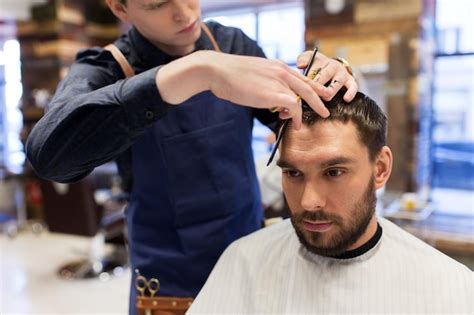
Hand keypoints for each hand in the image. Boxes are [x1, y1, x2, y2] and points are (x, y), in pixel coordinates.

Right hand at [156, 51, 328, 128]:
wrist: (217, 70)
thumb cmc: (229, 75)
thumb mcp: (252, 75)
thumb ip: (264, 83)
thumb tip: (267, 96)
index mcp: (276, 66)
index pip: (300, 76)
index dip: (312, 86)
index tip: (319, 93)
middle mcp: (281, 71)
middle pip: (308, 85)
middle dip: (320, 98)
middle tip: (326, 109)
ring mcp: (279, 81)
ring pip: (302, 97)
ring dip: (304, 111)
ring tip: (301, 123)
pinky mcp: (274, 93)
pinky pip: (294, 105)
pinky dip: (296, 115)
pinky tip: (294, 123)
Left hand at [296, 50, 357, 103]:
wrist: (333, 65)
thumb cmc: (317, 64)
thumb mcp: (309, 58)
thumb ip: (302, 59)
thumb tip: (300, 65)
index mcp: (323, 62)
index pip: (314, 72)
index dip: (307, 81)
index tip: (301, 88)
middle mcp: (334, 67)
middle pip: (324, 79)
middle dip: (316, 88)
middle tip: (309, 95)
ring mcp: (343, 75)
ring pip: (335, 86)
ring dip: (327, 94)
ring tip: (322, 98)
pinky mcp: (351, 81)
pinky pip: (353, 87)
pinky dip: (350, 93)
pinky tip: (346, 99)